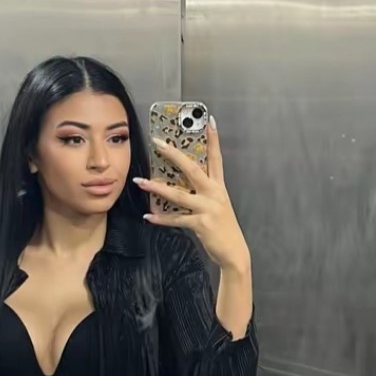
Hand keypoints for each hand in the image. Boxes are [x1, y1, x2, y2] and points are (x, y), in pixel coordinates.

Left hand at [134, 119, 251, 272]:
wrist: (234, 253)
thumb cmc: (223, 229)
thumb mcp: (218, 206)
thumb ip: (203, 193)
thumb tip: (181, 184)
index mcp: (219, 187)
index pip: (217, 158)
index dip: (214, 140)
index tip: (210, 121)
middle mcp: (214, 194)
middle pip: (192, 169)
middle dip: (173, 154)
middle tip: (158, 143)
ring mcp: (208, 208)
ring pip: (178, 194)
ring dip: (156, 188)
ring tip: (140, 182)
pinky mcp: (201, 224)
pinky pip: (176, 219)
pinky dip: (161, 219)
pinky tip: (149, 217)